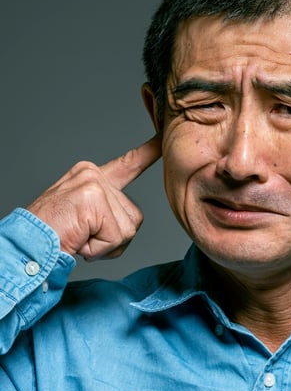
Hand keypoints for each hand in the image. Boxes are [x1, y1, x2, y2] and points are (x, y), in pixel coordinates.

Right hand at [27, 135, 161, 259]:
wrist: (27, 246)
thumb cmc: (53, 236)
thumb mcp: (83, 218)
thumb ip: (107, 213)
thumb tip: (128, 224)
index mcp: (91, 176)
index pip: (127, 165)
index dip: (147, 154)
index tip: (162, 141)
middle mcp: (93, 174)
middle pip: (133, 217)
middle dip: (113, 238)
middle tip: (82, 236)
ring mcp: (93, 184)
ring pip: (128, 229)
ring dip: (105, 245)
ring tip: (78, 237)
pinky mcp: (93, 199)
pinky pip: (116, 238)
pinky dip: (99, 250)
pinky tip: (79, 240)